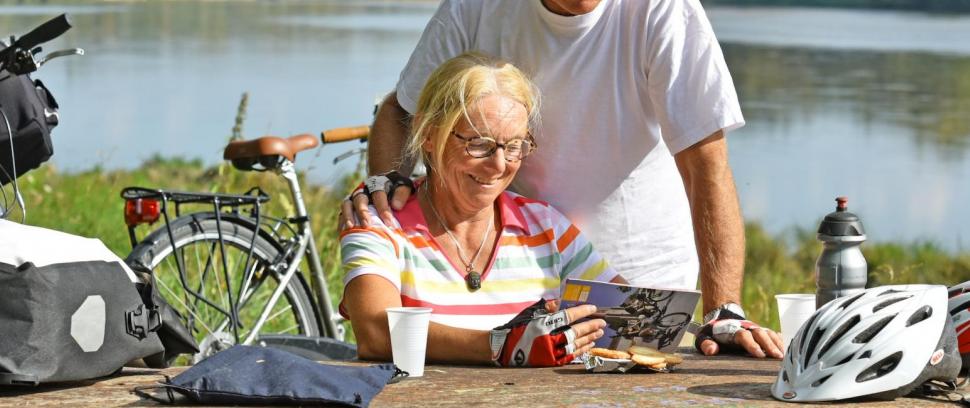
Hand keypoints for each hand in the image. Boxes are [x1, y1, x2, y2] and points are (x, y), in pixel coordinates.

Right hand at [338, 172, 413, 229]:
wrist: (384, 181)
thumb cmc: (395, 188)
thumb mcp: (403, 186)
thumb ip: (401, 194)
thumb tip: (396, 206)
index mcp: (377, 185)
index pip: (379, 196)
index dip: (383, 209)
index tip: (389, 223)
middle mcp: (363, 190)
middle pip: (360, 199)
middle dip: (362, 213)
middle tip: (367, 225)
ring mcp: (354, 198)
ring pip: (347, 205)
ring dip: (348, 216)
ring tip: (350, 228)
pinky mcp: (349, 206)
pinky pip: (342, 213)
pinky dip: (341, 222)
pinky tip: (342, 232)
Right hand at [490, 299, 604, 366]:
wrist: (504, 348)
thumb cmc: (518, 327)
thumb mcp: (531, 313)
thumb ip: (547, 308)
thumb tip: (562, 302)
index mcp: (543, 324)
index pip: (567, 316)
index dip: (582, 311)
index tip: (593, 308)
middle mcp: (547, 339)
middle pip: (575, 332)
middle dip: (590, 326)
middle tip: (602, 323)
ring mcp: (549, 352)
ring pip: (575, 345)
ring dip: (588, 339)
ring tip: (598, 334)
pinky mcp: (549, 362)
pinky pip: (570, 356)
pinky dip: (581, 350)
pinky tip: (589, 345)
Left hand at [695, 318, 783, 358]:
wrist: (722, 318)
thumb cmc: (713, 333)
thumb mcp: (704, 337)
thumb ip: (706, 344)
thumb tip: (711, 350)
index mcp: (733, 330)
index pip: (744, 335)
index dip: (751, 344)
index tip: (759, 355)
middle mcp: (747, 328)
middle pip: (760, 333)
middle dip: (769, 345)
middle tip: (777, 357)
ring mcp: (756, 329)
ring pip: (769, 333)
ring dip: (777, 344)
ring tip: (784, 356)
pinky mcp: (762, 332)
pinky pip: (774, 334)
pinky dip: (781, 341)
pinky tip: (787, 350)